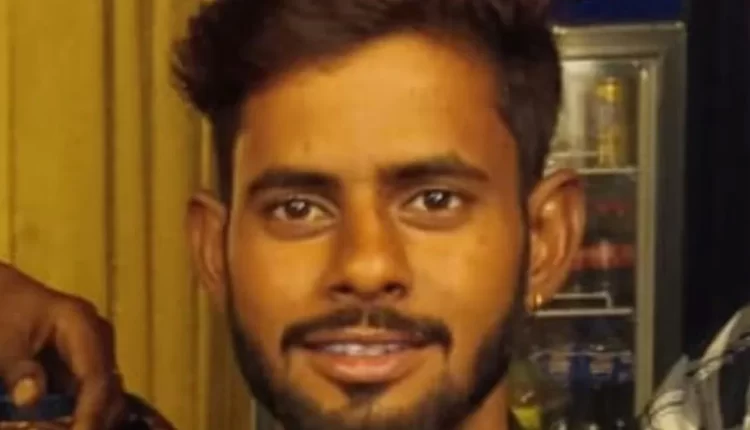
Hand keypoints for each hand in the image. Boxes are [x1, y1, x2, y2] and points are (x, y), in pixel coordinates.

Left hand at [0, 262, 125, 428]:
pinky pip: (91, 397)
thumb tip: (30, 400)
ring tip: (51, 426)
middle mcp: (99, 338)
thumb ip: (17, 370)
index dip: (90, 413)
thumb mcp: (2, 340)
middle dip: (90, 420)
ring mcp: (96, 352)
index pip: (96, 375)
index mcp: (82, 323)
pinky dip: (77, 415)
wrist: (1, 294)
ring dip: (85, 419)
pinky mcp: (86, 366)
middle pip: (109, 390)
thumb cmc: (2, 312)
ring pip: (105, 397)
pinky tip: (61, 423)